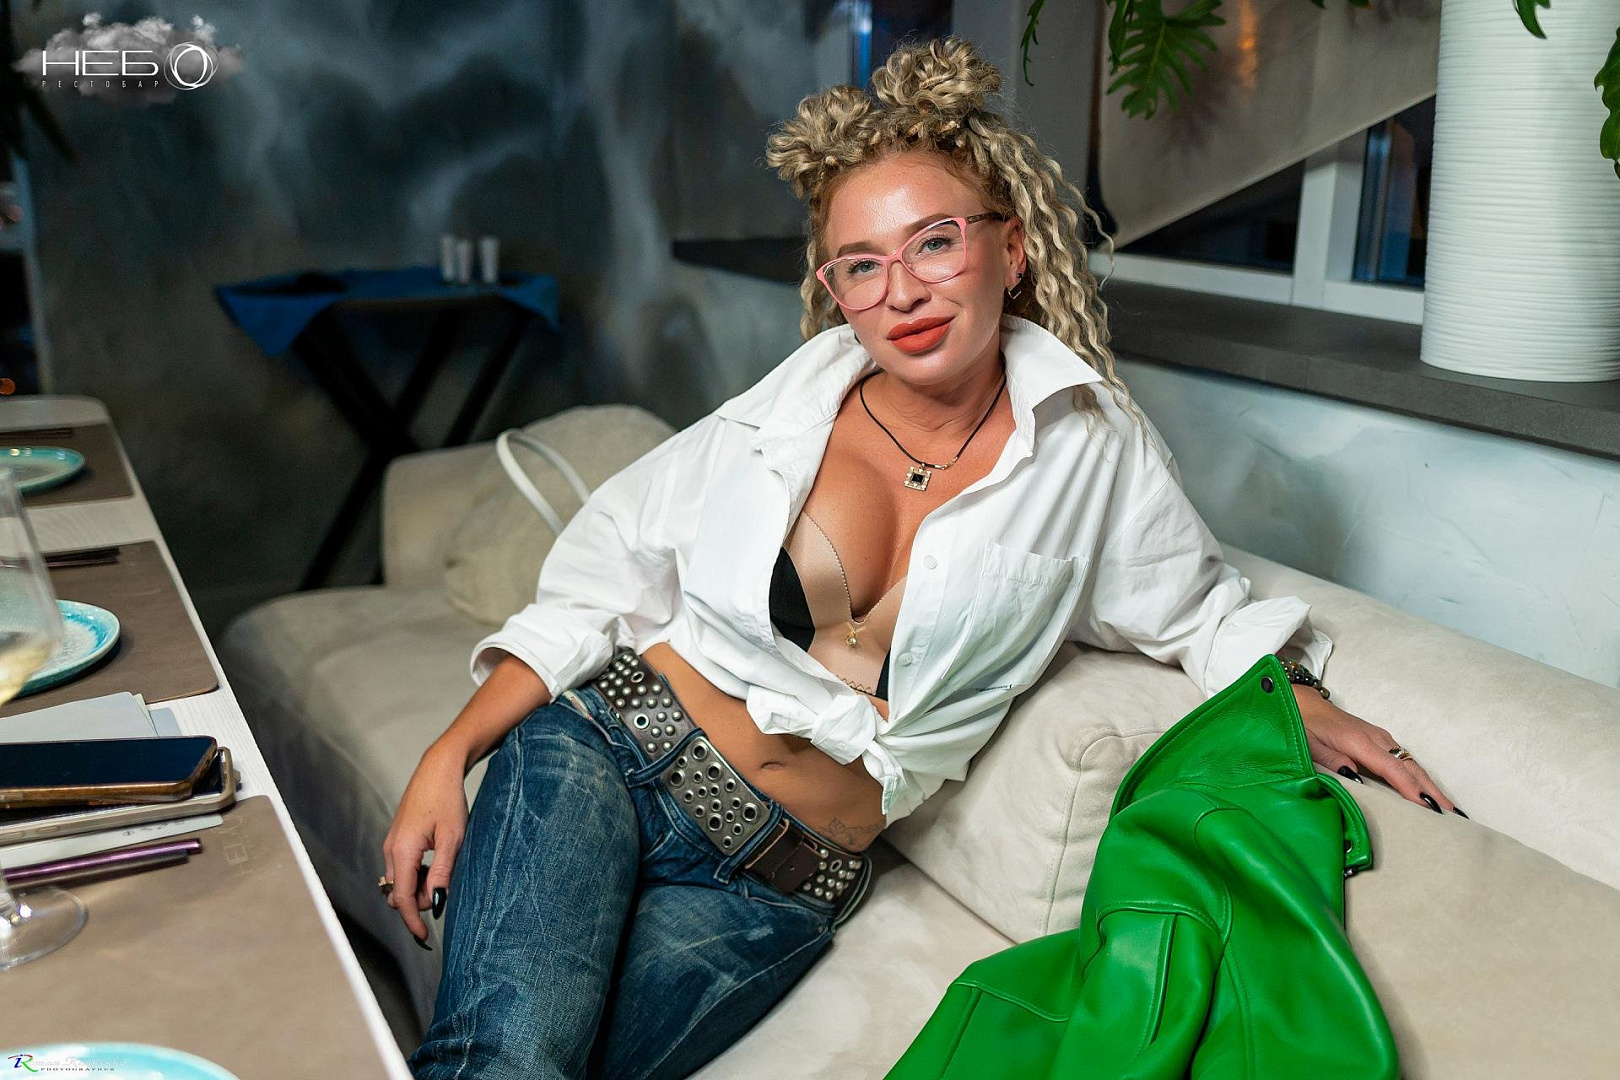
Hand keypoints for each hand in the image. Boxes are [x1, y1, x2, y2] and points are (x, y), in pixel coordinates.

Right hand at [382, 740, 470, 945]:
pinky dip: (415, 875)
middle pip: (397, 893)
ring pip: (398, 881)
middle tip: (445, 893)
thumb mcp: (453, 839)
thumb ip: (442, 872)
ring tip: (443, 873)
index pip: (401, 898)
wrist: (439, 768)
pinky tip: (435, 864)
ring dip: (417, 888)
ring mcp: (391, 843)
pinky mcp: (397, 838)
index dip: (413, 921)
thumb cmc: (448, 800)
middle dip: (417, 902)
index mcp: (402, 850)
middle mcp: (391, 849)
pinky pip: (401, 867)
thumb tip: (435, 903)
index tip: (424, 938)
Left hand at [1291, 684, 1467, 817]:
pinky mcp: (1380, 741)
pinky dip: (1419, 777)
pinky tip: (1427, 791)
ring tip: (1449, 809)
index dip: (1410, 788)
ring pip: (1411, 764)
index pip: (1391, 768)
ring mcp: (1381, 739)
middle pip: (1410, 767)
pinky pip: (1404, 761)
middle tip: (1453, 814)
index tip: (1428, 807)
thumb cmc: (1304, 726)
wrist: (1304, 703)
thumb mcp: (1308, 746)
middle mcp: (1376, 739)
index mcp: (1358, 741)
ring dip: (1430, 785)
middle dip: (1431, 790)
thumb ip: (1331, 760)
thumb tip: (1356, 776)